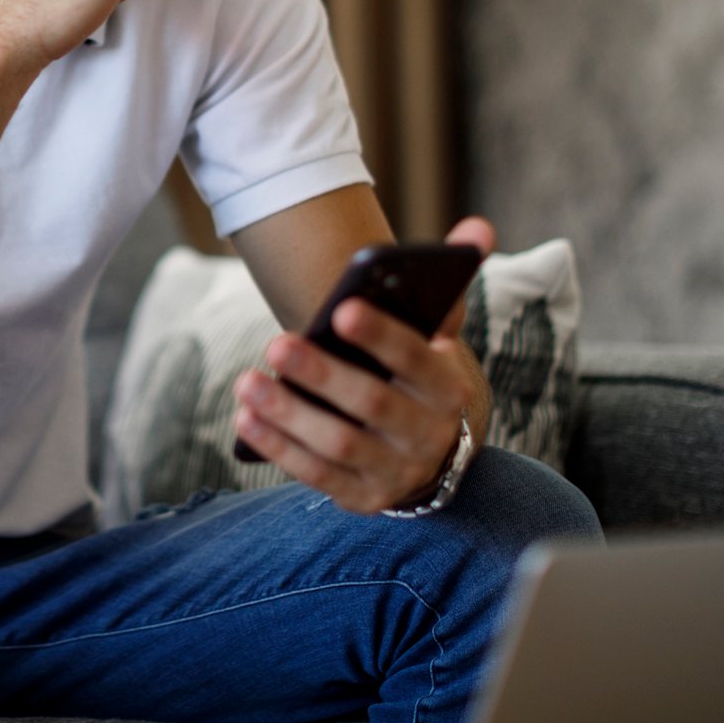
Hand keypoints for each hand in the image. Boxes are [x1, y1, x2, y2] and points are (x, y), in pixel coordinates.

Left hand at [233, 216, 496, 513]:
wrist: (431, 450)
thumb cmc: (419, 375)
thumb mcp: (439, 335)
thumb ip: (450, 281)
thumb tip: (477, 225)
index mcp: (449, 387)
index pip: (418, 360)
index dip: (382, 336)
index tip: (341, 309)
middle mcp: (429, 435)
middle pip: (373, 403)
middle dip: (323, 374)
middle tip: (277, 341)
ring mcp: (396, 472)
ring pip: (339, 443)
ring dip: (289, 412)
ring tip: (246, 380)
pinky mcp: (363, 497)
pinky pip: (317, 474)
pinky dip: (279, 447)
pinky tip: (247, 418)